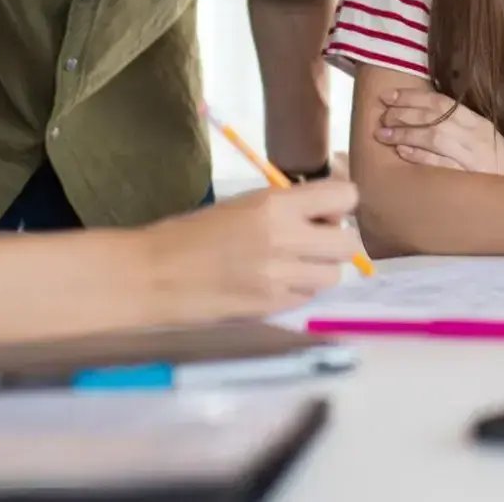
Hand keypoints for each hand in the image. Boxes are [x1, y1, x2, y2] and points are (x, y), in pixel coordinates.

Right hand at [135, 179, 361, 323]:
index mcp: (276, 205)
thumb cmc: (192, 232)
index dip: (340, 204)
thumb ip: (287, 207)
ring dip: (320, 268)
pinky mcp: (273, 307)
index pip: (346, 197)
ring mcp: (281, 278)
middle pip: (349, 243)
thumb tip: (325, 212)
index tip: (325, 210)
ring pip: (334, 274)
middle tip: (312, 240)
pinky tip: (273, 283)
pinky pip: (309, 296)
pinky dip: (299, 290)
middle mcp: (286, 239)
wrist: (155, 274)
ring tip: (291, 264)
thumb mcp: (244, 204)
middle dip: (335, 240)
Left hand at [374, 88, 503, 175]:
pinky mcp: (470, 177)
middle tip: (381, 115)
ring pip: (434, 137)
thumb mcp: (484, 138)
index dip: (411, 96)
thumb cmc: (500, 165)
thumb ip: (459, 126)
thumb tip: (422, 114)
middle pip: (433, 117)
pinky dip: (420, 156)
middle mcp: (475, 135)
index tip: (389, 96)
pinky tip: (403, 152)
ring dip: (406, 133)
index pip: (440, 102)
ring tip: (383, 134)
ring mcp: (473, 156)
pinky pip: (441, 163)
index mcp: (478, 122)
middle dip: (403, 113)